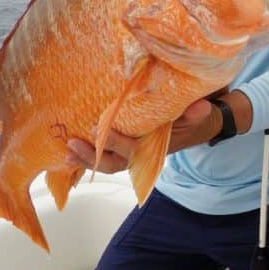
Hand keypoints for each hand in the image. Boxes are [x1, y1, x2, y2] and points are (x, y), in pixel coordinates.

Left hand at [64, 99, 216, 172]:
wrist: (193, 128)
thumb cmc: (190, 121)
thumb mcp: (196, 117)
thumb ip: (195, 114)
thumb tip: (200, 106)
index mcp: (154, 149)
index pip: (134, 151)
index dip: (118, 144)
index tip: (104, 130)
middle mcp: (140, 155)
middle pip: (115, 163)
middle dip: (94, 156)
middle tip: (75, 143)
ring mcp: (130, 153)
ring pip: (105, 163)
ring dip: (85, 159)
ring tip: (68, 151)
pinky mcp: (122, 149)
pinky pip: (102, 157)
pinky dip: (85, 157)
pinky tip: (68, 153)